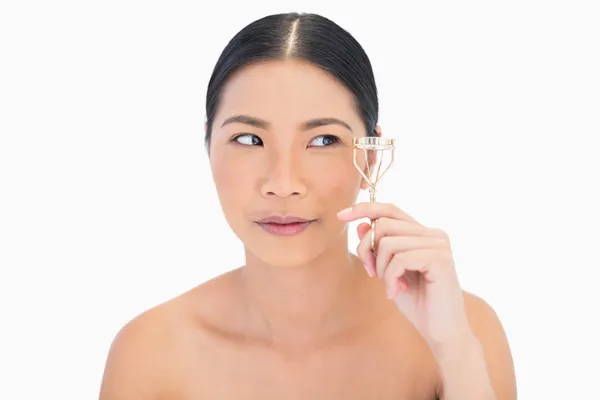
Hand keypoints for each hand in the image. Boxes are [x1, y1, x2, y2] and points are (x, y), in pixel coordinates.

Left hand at [337, 202, 473, 353]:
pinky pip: (399, 259)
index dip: (364, 209)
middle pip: (383, 224)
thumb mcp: (390, 272)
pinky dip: (390, 278)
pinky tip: (395, 292)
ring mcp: (439, 245)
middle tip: (372, 274)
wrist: (442, 332)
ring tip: (390, 286)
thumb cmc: (418, 303)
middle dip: (367, 249)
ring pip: (388, 242)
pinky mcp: (440, 259)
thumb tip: (361, 225)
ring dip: (381, 268)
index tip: (341, 215)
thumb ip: (378, 249)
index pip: (390, 210)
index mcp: (424, 234)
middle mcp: (434, 234)